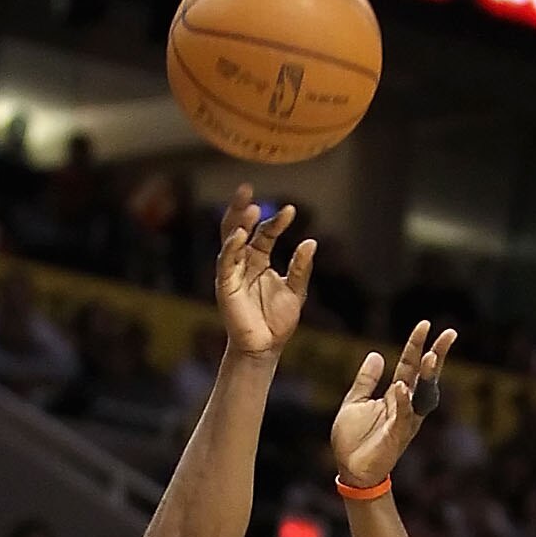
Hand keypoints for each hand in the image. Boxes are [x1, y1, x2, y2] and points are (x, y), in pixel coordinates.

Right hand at [215, 187, 314, 358]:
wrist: (265, 348)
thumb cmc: (277, 322)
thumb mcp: (295, 291)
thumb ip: (301, 268)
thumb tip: (311, 242)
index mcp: (259, 260)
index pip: (265, 233)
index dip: (277, 221)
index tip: (291, 210)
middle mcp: (243, 262)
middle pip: (239, 227)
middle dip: (241, 208)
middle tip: (247, 187)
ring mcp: (232, 272)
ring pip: (230, 239)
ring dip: (237, 223)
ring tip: (249, 207)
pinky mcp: (225, 285)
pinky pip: (225, 261)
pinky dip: (231, 247)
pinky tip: (240, 235)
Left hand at [331, 320, 456, 487]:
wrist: (350, 470)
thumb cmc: (353, 439)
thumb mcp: (355, 401)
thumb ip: (366, 380)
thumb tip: (377, 354)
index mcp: (396, 396)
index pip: (409, 366)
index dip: (416, 345)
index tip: (425, 324)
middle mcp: (405, 406)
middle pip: (424, 376)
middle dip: (436, 355)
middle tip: (449, 334)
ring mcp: (403, 421)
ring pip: (420, 395)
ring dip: (427, 376)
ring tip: (431, 355)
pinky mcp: (396, 437)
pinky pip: (402, 417)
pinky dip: (403, 402)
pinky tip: (401, 386)